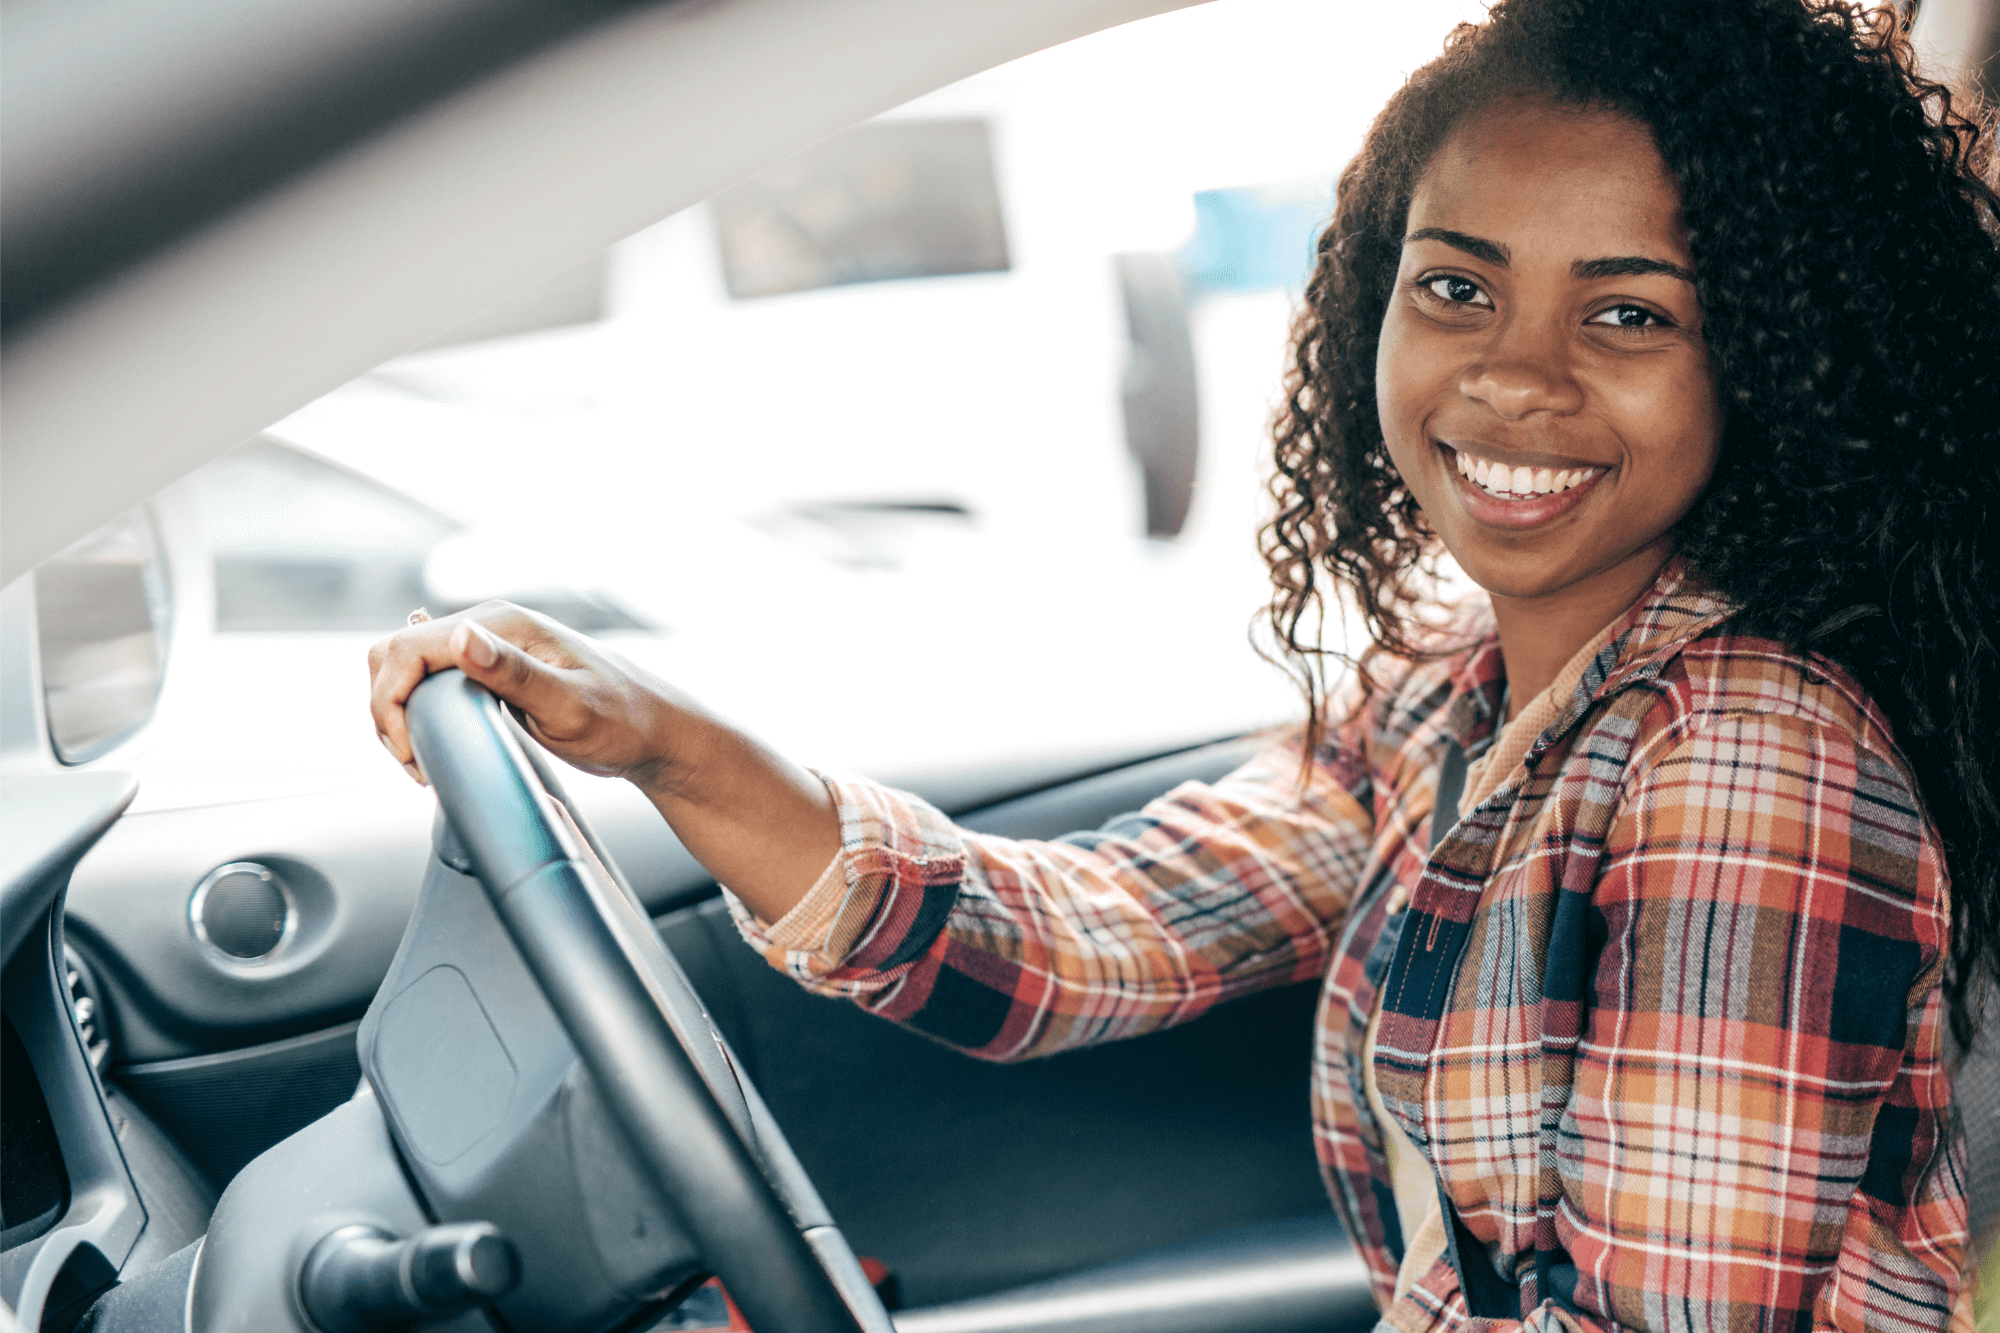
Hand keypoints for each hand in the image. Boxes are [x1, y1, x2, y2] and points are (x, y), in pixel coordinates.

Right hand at [368, 601, 684, 788]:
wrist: (655, 733)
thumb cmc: (624, 721)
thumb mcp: (570, 705)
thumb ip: (516, 674)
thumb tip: (464, 638)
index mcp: (502, 626)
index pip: (408, 649)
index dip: (391, 702)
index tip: (409, 753)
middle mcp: (490, 629)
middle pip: (395, 655)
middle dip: (387, 709)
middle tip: (414, 763)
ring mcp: (488, 649)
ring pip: (406, 670)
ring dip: (398, 715)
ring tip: (422, 763)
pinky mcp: (491, 673)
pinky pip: (430, 684)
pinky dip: (417, 714)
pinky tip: (435, 746)